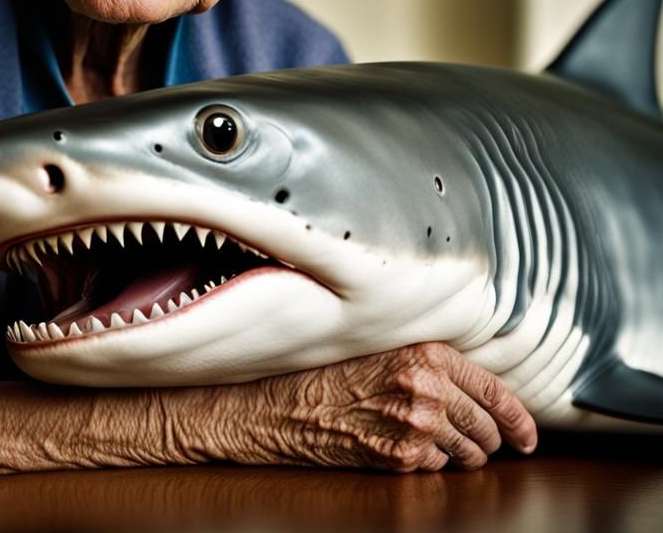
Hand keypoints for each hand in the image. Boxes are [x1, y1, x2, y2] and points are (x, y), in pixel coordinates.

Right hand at [194, 342, 537, 471]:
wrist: (292, 404)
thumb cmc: (339, 375)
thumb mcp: (391, 353)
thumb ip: (437, 366)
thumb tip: (486, 393)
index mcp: (429, 354)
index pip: (496, 392)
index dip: (519, 420)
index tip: (528, 436)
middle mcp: (428, 387)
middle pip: (489, 428)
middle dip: (490, 439)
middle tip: (481, 440)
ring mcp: (417, 424)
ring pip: (471, 454)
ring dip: (462, 453)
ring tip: (435, 440)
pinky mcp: (403, 456)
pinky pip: (440, 467)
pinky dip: (432, 462)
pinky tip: (409, 446)